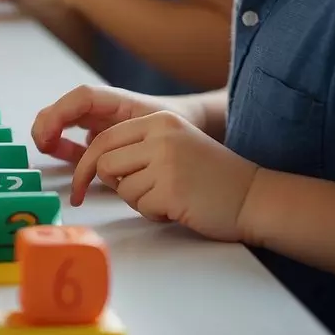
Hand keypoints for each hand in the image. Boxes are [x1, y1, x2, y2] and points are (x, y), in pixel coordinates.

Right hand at [32, 84, 186, 163]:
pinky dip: (61, 147)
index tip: (51, 135)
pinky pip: (71, 139)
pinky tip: (63, 158)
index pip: (81, 98)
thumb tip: (102, 151)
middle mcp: (100, 108)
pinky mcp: (96, 136)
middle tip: (44, 146)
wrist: (188, 126)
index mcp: (115, 100)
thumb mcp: (160, 128)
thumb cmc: (177, 123)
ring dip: (50, 135)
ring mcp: (96, 121)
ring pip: (61, 122)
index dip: (61, 113)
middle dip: (47, 124)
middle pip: (63, 108)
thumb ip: (134, 138)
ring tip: (50, 150)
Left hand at [70, 111, 258, 241]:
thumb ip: (139, 146)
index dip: (87, 163)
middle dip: (104, 183)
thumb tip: (94, 161)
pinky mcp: (171, 189)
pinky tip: (178, 208)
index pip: (105, 138)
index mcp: (159, 120)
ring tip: (168, 197)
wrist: (254, 197)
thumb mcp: (174, 145)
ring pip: (121, 187)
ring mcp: (167, 162)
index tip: (80, 183)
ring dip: (138, 200)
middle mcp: (161, 135)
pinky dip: (154, 213)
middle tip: (108, 196)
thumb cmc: (211, 178)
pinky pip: (140, 206)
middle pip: (104, 161)